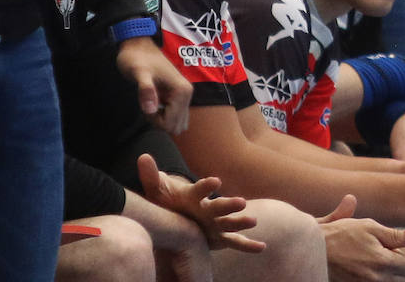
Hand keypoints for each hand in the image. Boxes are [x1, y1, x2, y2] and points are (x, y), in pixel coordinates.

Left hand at [117, 36, 191, 132]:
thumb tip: (150, 109)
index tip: (146, 104)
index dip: (154, 120)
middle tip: (148, 103)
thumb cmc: (137, 58)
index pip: (171, 124)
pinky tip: (154, 102)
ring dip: (161, 119)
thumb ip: (145, 90)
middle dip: (158, 121)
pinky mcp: (178, 96)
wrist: (138, 46)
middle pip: (175, 127)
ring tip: (150, 102)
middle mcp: (187, 94)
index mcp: (182, 91)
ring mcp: (184, 96)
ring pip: (176, 124)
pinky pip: (174, 116)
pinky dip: (162, 115)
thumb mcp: (138, 73)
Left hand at [137, 153, 263, 253]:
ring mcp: (215, 222)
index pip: (200, 189)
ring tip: (253, 221)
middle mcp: (208, 208)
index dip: (206, 185)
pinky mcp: (219, 237)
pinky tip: (261, 247)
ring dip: (241, 222)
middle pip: (219, 206)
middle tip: (241, 202)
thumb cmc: (168, 200)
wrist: (177, 213)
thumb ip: (152, 176)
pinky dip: (248, 245)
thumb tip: (143, 158)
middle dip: (229, 204)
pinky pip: (235, 242)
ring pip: (230, 223)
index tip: (215, 181)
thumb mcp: (157, 190)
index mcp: (193, 196)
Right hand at [316, 195, 404, 281]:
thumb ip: (397, 235)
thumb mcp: (370, 228)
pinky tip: (382, 275)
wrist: (313, 250)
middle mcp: (377, 279)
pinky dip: (382, 281)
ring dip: (396, 279)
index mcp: (383, 262)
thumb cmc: (342, 234)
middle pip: (402, 281)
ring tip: (399, 271)